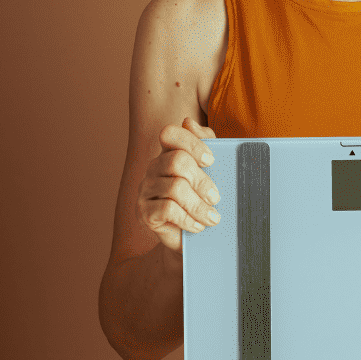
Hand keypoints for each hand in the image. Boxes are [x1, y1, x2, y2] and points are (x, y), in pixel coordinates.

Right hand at [136, 116, 221, 252]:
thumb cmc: (202, 199)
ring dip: (199, 206)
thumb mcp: (212, 171)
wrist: (190, 237)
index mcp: (168, 153)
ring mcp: (146, 189)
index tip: (211, 161)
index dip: (191, 143)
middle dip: (202, 181)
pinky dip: (188, 219)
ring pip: (175, 188)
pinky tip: (198, 226)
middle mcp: (154, 167)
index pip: (170, 134)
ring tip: (213, 218)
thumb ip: (206, 143)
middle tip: (216, 197)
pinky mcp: (144, 212)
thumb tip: (189, 122)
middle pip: (176, 161)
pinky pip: (167, 210)